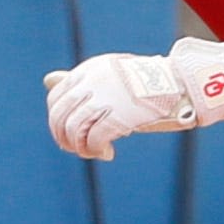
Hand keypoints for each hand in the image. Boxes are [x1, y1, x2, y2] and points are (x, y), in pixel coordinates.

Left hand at [47, 52, 185, 159]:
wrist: (176, 81)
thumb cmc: (142, 80)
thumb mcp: (105, 74)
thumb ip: (77, 80)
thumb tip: (47, 80)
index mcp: (87, 70)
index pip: (55, 97)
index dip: (57, 120)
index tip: (69, 133)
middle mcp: (90, 82)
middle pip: (59, 117)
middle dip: (63, 138)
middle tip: (77, 149)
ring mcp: (103, 98)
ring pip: (73, 130)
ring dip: (80, 148)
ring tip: (93, 152)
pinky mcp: (117, 115)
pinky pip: (93, 140)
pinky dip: (96, 151)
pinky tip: (107, 153)